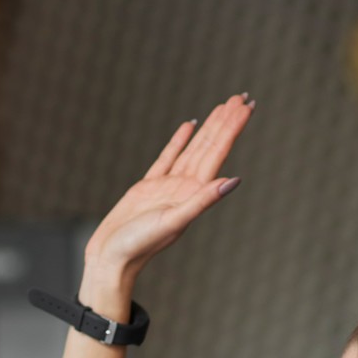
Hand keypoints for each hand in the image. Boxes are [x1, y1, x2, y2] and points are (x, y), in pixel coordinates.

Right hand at [82, 94, 253, 288]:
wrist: (111, 259)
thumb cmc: (139, 245)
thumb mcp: (173, 221)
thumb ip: (202, 201)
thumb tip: (232, 181)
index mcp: (193, 193)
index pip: (218, 153)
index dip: (232, 129)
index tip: (246, 107)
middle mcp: (184, 187)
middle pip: (210, 146)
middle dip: (225, 122)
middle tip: (241, 97)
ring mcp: (167, 186)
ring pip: (193, 148)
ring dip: (208, 129)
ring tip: (222, 107)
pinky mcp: (148, 187)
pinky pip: (168, 157)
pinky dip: (179, 141)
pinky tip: (188, 127)